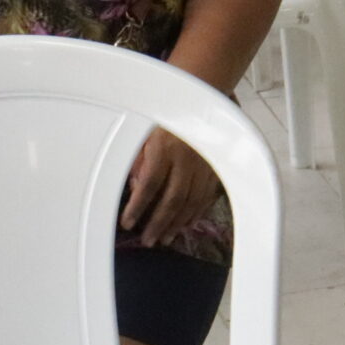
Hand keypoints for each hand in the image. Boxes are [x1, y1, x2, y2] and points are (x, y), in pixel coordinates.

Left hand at [122, 127, 220, 247]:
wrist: (203, 104)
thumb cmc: (169, 119)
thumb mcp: (147, 135)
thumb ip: (140, 162)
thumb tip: (135, 188)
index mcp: (165, 149)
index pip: (150, 184)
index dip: (138, 207)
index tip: (128, 223)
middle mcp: (187, 160)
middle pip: (173, 199)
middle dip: (159, 223)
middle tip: (148, 240)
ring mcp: (205, 165)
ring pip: (192, 201)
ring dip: (178, 223)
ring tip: (166, 238)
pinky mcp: (216, 169)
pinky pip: (207, 196)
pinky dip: (197, 212)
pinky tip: (187, 224)